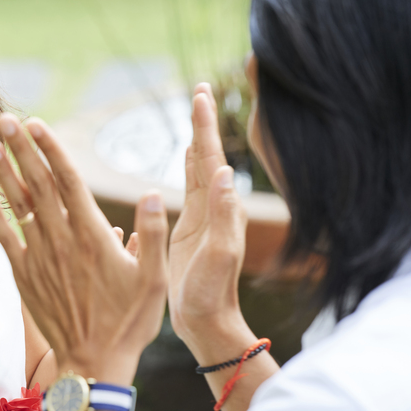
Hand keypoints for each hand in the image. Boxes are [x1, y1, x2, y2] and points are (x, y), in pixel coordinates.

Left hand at [0, 114, 168, 384]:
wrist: (94, 362)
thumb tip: (151, 194)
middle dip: (22, 149)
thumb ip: (153, 235)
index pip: (68, 181)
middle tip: (7, 119)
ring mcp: (40, 257)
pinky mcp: (25, 276)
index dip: (51, 149)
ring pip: (19, 206)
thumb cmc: (128, 322)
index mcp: (92, 235)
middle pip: (38, 184)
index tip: (37, 124)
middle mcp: (62, 239)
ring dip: (4, 174)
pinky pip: (5, 240)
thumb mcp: (154, 280)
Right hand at [168, 84, 250, 358]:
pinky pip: (189, 185)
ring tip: (195, 111)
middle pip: (208, 154)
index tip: (200, 95)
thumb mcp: (218, 256)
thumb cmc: (210, 294)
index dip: (205, 127)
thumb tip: (223, 173)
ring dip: (198, 137)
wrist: (206, 320)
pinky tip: (187, 153)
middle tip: (200, 90)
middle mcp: (216, 207)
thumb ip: (222, 217)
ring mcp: (204, 215)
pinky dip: (188, 163)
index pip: (212, 158)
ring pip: (200, 166)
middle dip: (203, 122)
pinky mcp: (190, 226)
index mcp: (221, 210)